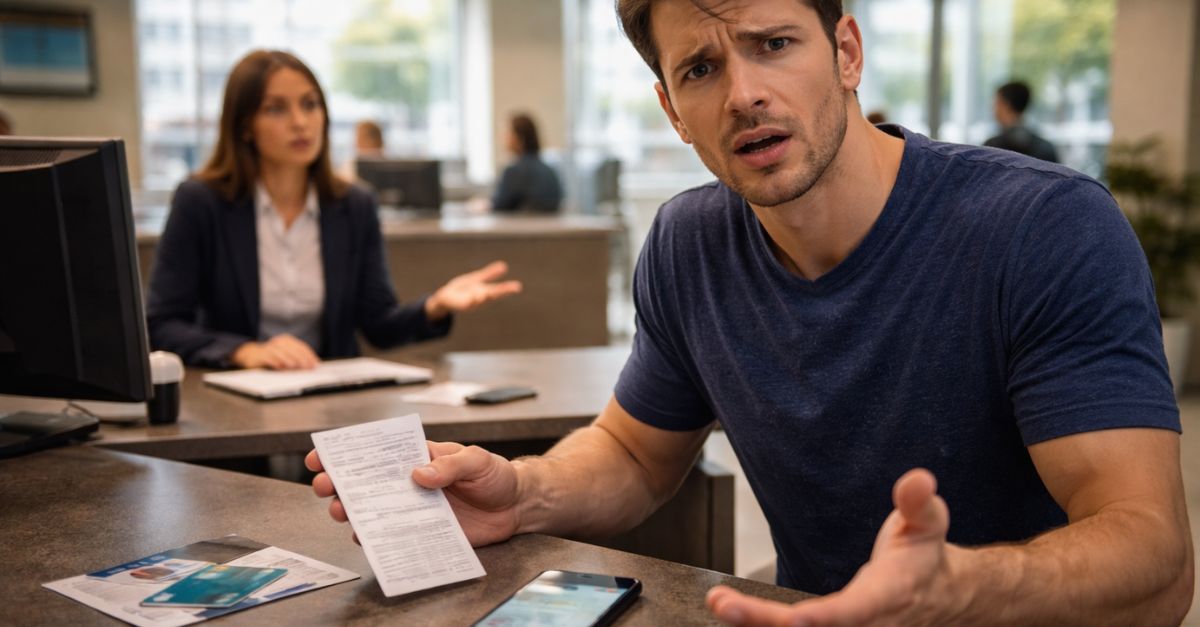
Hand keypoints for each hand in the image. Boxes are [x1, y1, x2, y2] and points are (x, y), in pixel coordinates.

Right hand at [230, 334, 319, 369]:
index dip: (309, 355)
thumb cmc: (273, 357)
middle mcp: (278, 341)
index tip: (316, 364)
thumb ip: (297, 358)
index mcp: (287, 340)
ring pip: (280, 352)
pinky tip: (279, 366)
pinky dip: (274, 361)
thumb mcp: (286, 356)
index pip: (301, 346)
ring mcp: (269, 347)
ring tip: (294, 366)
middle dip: (301, 358)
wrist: (252, 355)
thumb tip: (312, 366)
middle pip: (292, 349)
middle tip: (307, 367)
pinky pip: (267, 357)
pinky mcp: (260, 354)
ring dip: (287, 359)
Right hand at [305, 441, 522, 546]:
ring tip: (340, 512)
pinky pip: (394, 537)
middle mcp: (408, 483)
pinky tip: (366, 539)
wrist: (517, 506)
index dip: (344, 454)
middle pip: (364, 483)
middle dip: (338, 484)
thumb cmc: (495, 475)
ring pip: (372, 511)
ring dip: (351, 512)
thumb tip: (417, 474)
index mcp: (416, 457)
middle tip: (324, 487)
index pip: (375, 452)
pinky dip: (377, 539)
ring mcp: (413, 508)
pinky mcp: (423, 532)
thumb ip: (448, 465)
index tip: (320, 457)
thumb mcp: (476, 460)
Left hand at [424, 261, 522, 320]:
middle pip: (494, 295)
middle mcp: (481, 298)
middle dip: (503, 292)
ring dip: (487, 296)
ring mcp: (472, 302)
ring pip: (481, 300)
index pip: (499, 290)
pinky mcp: (462, 305)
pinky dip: (472, 300)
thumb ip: (489, 274)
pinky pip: (468, 303)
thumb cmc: (462, 290)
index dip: (508, 288)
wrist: (445, 298)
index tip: (518, 286)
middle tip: (515, 288)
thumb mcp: (477, 279)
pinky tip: (476, 295)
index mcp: (485, 292)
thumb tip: (504, 266)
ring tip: (493, 291)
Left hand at [706, 469, 961, 625]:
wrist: (940, 599)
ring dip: (756, 625)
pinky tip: (735, 614)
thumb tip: (917, 479)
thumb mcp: (928, 524)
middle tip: (722, 602)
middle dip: (764, 621)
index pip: (855, 611)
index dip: (826, 618)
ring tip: (720, 602)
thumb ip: (918, 503)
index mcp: (888, 596)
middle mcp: (868, 626)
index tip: (795, 619)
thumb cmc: (923, 558)